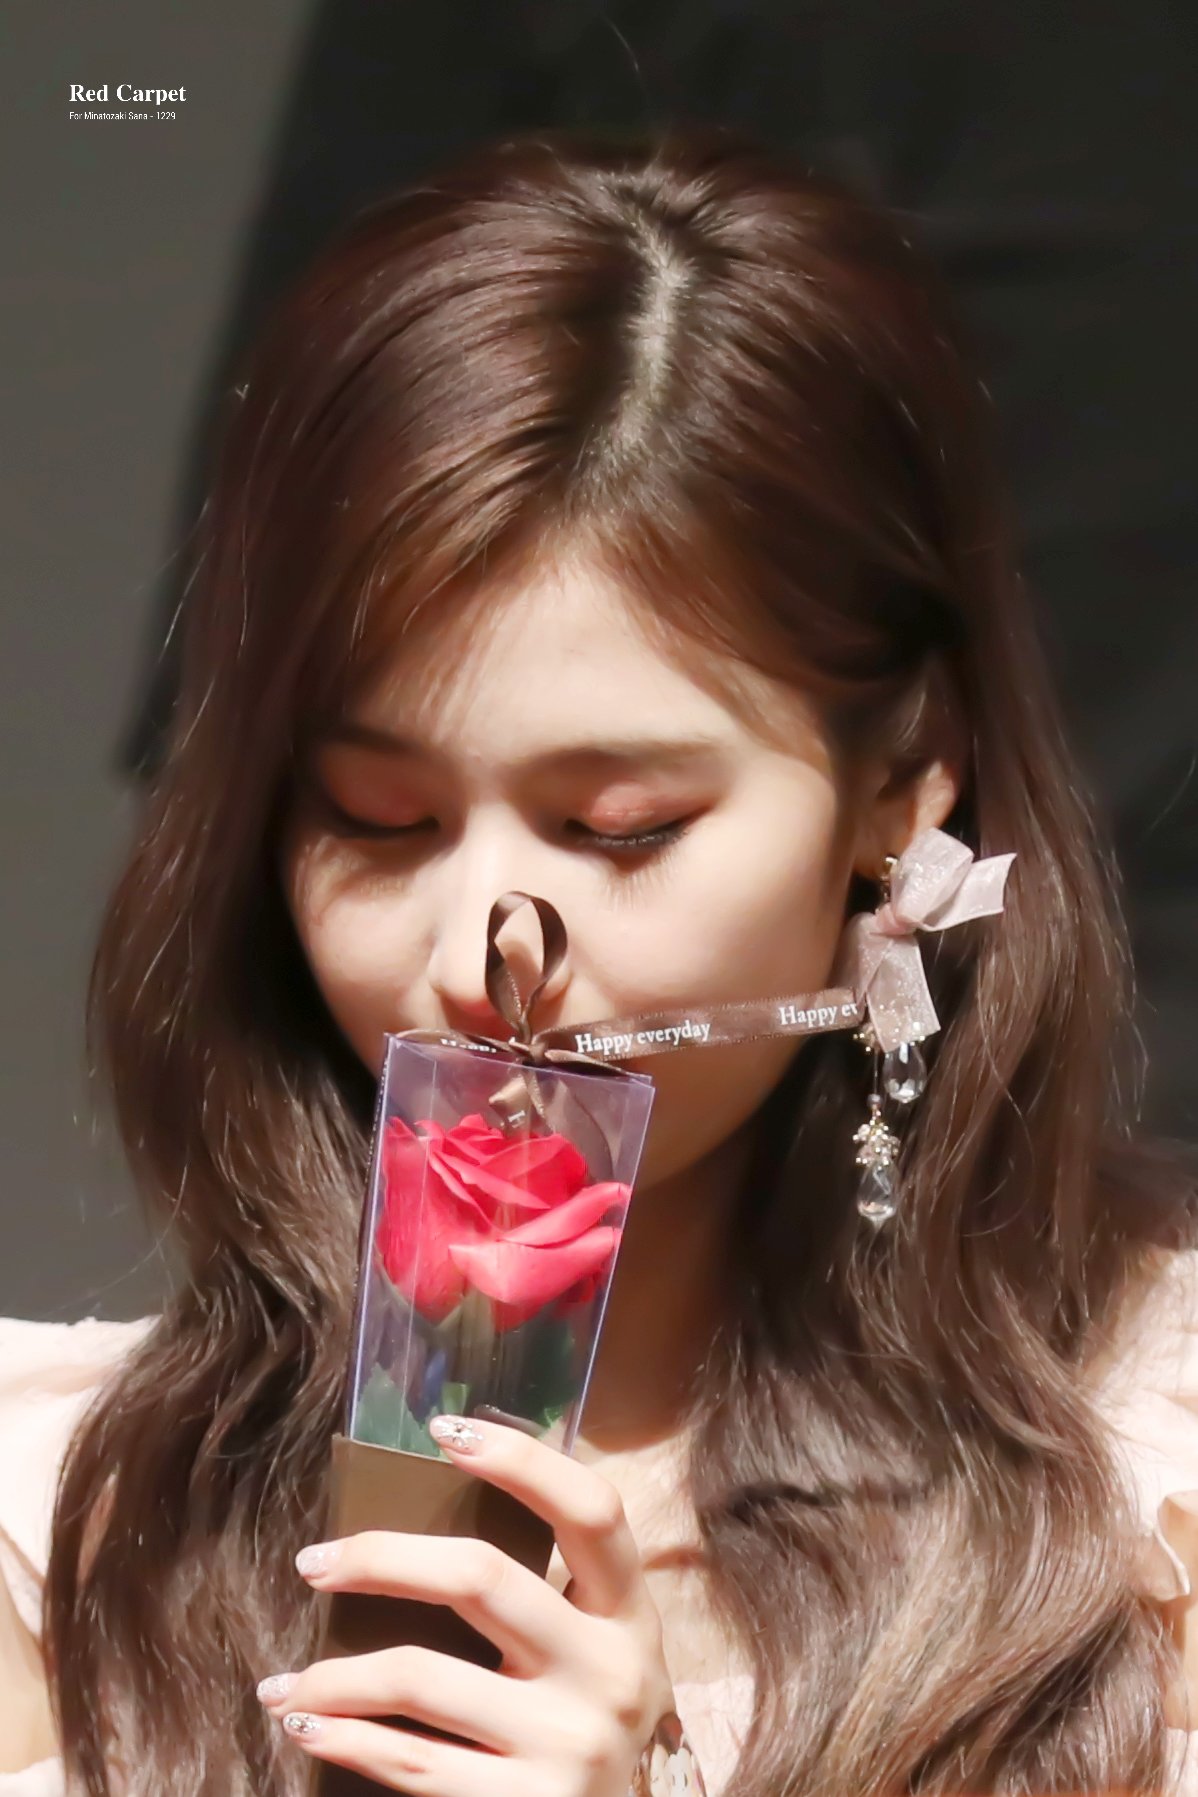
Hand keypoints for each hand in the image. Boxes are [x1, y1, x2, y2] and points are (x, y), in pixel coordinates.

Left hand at [256, 1412, 681, 1794]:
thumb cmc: (581, 1732)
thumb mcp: (591, 1658)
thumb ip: (541, 1598)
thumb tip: (416, 1522)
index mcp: (631, 1616)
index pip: (593, 1510)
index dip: (523, 1461)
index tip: (444, 1429)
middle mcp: (611, 1674)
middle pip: (482, 1576)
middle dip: (381, 1557)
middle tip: (314, 1562)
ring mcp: (570, 1745)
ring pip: (421, 1675)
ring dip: (332, 1675)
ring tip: (285, 1682)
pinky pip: (409, 1759)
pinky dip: (344, 1736)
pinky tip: (309, 1724)